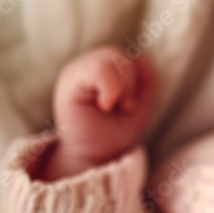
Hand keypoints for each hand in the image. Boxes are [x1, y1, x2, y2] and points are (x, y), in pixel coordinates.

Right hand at [40, 45, 155, 180]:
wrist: (94, 158)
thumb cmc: (113, 133)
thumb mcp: (139, 104)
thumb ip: (145, 79)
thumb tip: (141, 57)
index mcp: (103, 69)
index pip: (129, 57)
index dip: (137, 81)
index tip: (129, 107)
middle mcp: (86, 66)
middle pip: (120, 55)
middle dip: (129, 84)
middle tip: (122, 108)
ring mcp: (76, 71)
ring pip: (113, 57)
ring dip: (122, 87)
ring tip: (110, 107)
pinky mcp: (68, 81)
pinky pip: (98, 68)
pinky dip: (111, 88)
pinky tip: (104, 105)